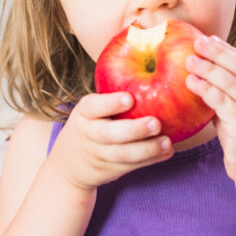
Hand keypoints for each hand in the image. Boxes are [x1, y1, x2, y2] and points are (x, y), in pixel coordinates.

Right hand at [47, 92, 173, 191]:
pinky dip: (151, 159)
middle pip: (108, 134)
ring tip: (166, 141)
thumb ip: (111, 96)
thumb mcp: (91, 108)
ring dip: (147, 149)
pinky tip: (167, 151)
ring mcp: (98, 154)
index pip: (94, 106)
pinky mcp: (110, 170)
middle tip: (156, 123)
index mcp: (84, 113)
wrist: (69, 163)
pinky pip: (132, 166)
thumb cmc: (91, 123)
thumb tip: (149, 65)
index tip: (130, 98)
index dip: (111, 103)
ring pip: (122, 155)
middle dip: (134, 130)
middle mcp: (88, 134)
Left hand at [185, 35, 235, 182]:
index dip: (228, 50)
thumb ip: (228, 92)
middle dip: (218, 53)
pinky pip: (223, 101)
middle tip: (196, 42)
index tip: (209, 38)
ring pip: (231, 83)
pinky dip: (205, 89)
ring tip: (188, 60)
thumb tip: (202, 69)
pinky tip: (190, 82)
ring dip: (208, 69)